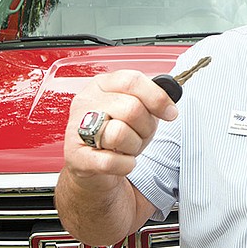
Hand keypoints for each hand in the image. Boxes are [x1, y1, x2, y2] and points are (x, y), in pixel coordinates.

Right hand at [62, 70, 178, 192]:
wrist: (94, 167)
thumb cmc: (116, 135)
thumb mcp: (135, 111)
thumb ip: (150, 100)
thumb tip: (170, 100)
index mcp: (101, 85)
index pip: (131, 80)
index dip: (157, 97)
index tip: (170, 112)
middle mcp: (86, 102)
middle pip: (131, 108)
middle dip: (146, 127)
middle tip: (140, 135)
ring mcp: (77, 129)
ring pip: (119, 134)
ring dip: (134, 146)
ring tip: (127, 148)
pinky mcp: (76, 157)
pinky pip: (111, 161)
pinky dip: (125, 165)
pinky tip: (122, 162)